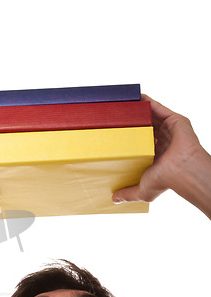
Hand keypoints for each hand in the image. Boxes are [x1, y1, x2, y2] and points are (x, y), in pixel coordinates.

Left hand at [112, 95, 210, 218]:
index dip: (129, 138)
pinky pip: (159, 108)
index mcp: (157, 156)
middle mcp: (164, 142)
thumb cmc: (165, 181)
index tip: (115, 134)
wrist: (181, 171)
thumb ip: (128, 193)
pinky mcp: (174, 120)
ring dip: (138, 110)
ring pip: (152, 116)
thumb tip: (115, 199)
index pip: (140, 143)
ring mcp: (170, 130)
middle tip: (116, 116)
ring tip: (123, 104)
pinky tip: (137, 97)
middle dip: (133, 121)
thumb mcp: (142, 191)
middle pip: (146, 127)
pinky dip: (148, 102)